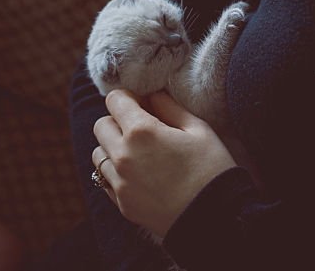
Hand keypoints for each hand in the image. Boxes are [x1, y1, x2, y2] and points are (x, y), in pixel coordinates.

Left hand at [92, 89, 236, 238]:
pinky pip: (105, 179)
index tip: (143, 103)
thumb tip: (152, 96)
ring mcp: (120, 183)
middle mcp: (123, 156)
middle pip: (101, 125)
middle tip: (142, 127)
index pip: (115, 100)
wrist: (216, 219)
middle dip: (118, 120)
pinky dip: (115, 172)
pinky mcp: (122, 204)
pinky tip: (139, 173)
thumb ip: (170, 107)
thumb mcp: (198, 129)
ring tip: (139, 153)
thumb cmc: (211, 169)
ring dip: (112, 147)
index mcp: (142, 131)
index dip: (129, 97)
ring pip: (98, 153)